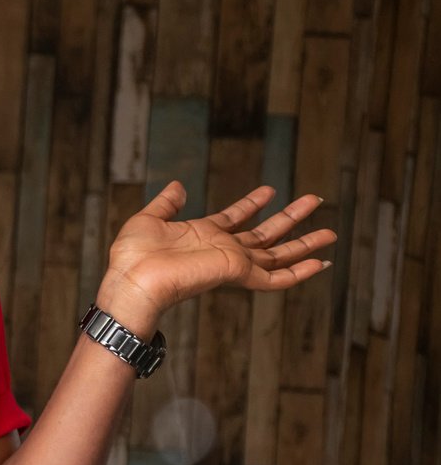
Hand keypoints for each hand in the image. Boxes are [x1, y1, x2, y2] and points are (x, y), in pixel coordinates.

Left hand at [102, 182, 335, 323]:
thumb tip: (178, 186)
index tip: (269, 191)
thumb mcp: (149, 219)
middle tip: (315, 200)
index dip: (252, 203)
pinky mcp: (238, 274)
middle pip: (265, 234)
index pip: (235, 218)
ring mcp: (233, 263)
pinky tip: (321, 263)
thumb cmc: (133, 255)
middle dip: (291, 217)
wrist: (133, 279)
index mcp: (203, 235)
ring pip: (278, 255)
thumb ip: (167, 203)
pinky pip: (275, 278)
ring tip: (332, 232)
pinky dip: (299, 272)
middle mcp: (223, 250)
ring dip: (305, 243)